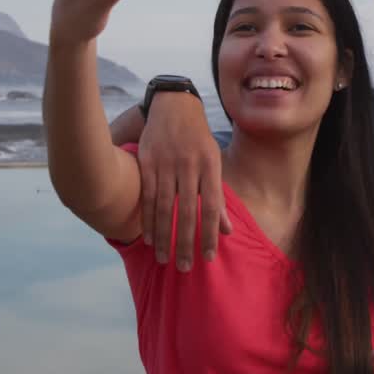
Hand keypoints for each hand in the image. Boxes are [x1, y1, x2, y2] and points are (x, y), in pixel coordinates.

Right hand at [139, 90, 231, 269]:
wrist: (173, 106)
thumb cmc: (198, 140)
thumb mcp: (214, 162)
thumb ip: (218, 197)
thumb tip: (227, 231)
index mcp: (210, 166)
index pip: (211, 207)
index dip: (210, 234)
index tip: (208, 257)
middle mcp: (189, 166)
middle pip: (187, 211)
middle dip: (185, 242)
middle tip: (184, 267)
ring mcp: (166, 164)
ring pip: (164, 207)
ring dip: (163, 236)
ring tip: (163, 258)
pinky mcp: (147, 162)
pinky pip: (146, 196)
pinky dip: (147, 219)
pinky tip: (147, 237)